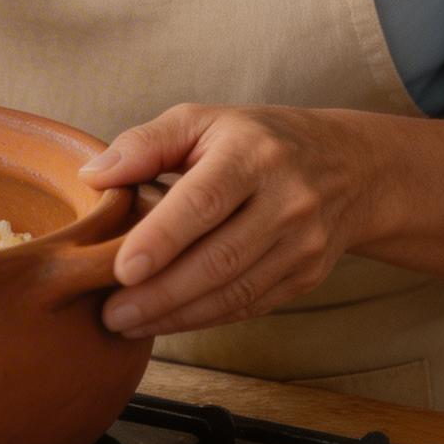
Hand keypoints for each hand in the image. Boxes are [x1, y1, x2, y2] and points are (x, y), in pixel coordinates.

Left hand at [78, 103, 379, 338]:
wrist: (350, 167)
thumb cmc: (259, 140)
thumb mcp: (205, 120)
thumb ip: (146, 143)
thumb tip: (93, 176)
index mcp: (254, 153)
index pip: (205, 201)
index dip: (162, 239)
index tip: (122, 269)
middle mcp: (287, 199)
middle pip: (219, 258)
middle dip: (161, 294)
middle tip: (111, 313)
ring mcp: (303, 242)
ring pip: (235, 291)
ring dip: (177, 316)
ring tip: (128, 323)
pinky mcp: (307, 274)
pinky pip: (250, 305)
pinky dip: (205, 319)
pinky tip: (167, 322)